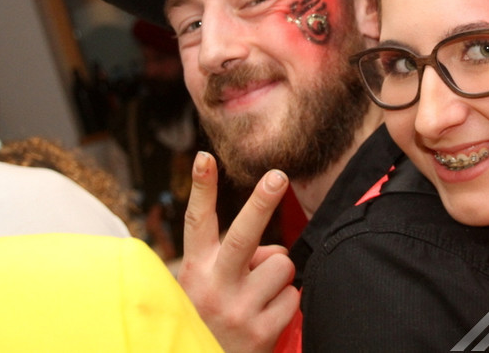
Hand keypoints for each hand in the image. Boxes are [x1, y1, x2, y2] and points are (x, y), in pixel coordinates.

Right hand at [176, 152, 298, 352]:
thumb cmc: (208, 323)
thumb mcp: (201, 290)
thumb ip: (230, 262)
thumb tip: (272, 249)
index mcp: (196, 271)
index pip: (197, 223)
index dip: (202, 188)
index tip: (205, 157)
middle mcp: (214, 287)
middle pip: (243, 235)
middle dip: (262, 202)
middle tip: (278, 176)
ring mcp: (237, 310)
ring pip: (281, 264)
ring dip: (277, 277)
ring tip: (257, 298)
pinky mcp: (260, 332)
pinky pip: (292, 296)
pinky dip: (285, 303)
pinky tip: (265, 319)